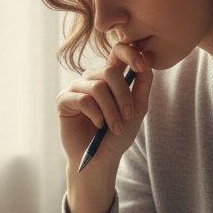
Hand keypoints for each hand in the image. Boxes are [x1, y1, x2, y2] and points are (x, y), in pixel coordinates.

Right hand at [58, 44, 152, 212]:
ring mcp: (76, 88)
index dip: (130, 53)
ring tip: (114, 127)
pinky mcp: (63, 100)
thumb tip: (148, 57)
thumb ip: (143, 84)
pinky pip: (83, 100)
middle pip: (109, 71)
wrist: (100, 160)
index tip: (142, 65)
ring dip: (111, 111)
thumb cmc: (117, 136)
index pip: (117, 52)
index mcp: (110, 77)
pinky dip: (95, 115)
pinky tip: (97, 126)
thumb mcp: (137, 109)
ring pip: (97, 87)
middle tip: (128, 117)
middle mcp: (92, 79)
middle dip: (123, 96)